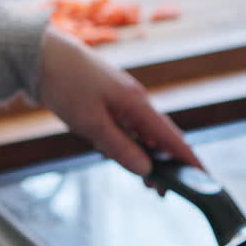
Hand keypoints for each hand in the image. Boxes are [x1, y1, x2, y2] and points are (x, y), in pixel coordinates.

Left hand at [37, 26, 200, 175]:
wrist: (41, 54)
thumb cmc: (66, 84)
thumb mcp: (91, 123)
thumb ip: (120, 148)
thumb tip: (146, 170)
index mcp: (137, 104)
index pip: (172, 137)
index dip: (189, 159)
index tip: (204, 177)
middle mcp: (136, 101)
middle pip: (161, 137)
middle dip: (168, 164)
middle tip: (165, 191)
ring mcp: (123, 100)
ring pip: (143, 134)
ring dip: (148, 157)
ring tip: (148, 182)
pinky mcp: (109, 100)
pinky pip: (128, 127)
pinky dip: (131, 144)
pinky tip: (124, 155)